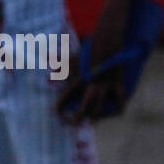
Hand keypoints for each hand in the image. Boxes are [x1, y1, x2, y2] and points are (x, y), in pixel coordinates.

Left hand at [56, 8, 128, 122]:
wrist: (107, 39)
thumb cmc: (89, 49)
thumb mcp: (73, 57)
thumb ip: (58, 61)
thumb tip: (43, 62)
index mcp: (79, 76)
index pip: (67, 93)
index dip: (59, 103)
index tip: (53, 112)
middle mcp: (91, 82)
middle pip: (83, 104)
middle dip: (77, 115)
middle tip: (71, 124)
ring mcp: (105, 83)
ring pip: (100, 104)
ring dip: (95, 115)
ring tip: (91, 123)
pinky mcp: (118, 81)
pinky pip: (120, 97)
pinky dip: (119, 106)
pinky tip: (118, 112)